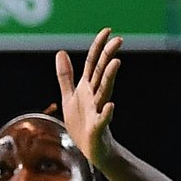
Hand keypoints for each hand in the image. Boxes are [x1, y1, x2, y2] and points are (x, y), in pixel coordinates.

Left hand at [56, 27, 121, 167]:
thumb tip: (61, 52)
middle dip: (108, 56)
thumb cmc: (82, 123)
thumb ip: (66, 76)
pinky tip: (110, 106)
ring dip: (109, 77)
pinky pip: (102, 119)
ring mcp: (97, 111)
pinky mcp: (98, 128)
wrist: (90, 150)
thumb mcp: (70, 97)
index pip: (93, 63)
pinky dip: (106, 113)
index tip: (108, 30)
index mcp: (87, 88)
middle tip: (119, 40)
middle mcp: (94, 96)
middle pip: (101, 73)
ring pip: (104, 91)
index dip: (99, 46)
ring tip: (116, 63)